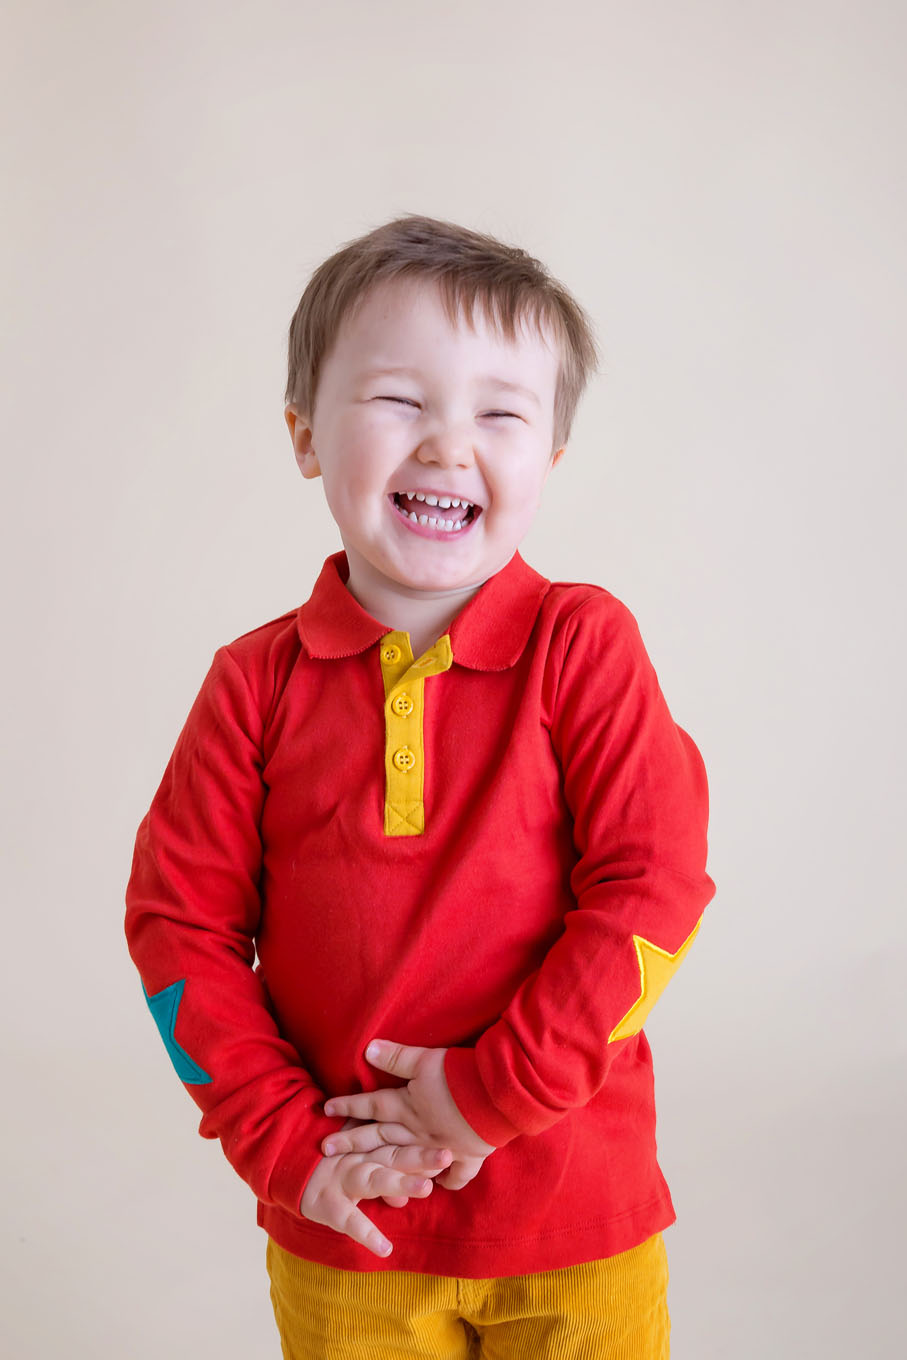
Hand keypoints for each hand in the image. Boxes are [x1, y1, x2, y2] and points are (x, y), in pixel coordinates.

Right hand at [300, 1129, 452, 1258]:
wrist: (289, 1168)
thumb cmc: (333, 1161)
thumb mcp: (359, 1153)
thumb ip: (387, 1160)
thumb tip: (418, 1180)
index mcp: (371, 1146)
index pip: (402, 1143)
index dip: (425, 1144)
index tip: (452, 1146)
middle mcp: (361, 1159)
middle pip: (395, 1155)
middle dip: (421, 1157)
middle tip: (447, 1155)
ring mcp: (344, 1179)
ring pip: (375, 1179)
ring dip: (400, 1183)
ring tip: (426, 1188)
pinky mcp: (328, 1204)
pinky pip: (349, 1220)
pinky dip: (366, 1234)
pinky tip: (385, 1249)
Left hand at [322, 1040, 495, 1190]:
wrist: (497, 1095)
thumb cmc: (460, 1075)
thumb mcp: (425, 1059)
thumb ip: (396, 1057)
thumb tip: (366, 1049)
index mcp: (408, 1107)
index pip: (372, 1106)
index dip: (349, 1105)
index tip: (326, 1109)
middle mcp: (418, 1131)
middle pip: (380, 1136)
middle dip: (352, 1141)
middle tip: (326, 1148)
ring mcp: (440, 1148)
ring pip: (408, 1159)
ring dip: (388, 1166)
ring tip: (370, 1175)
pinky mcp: (467, 1156)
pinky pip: (454, 1176)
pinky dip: (446, 1181)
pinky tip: (438, 1185)